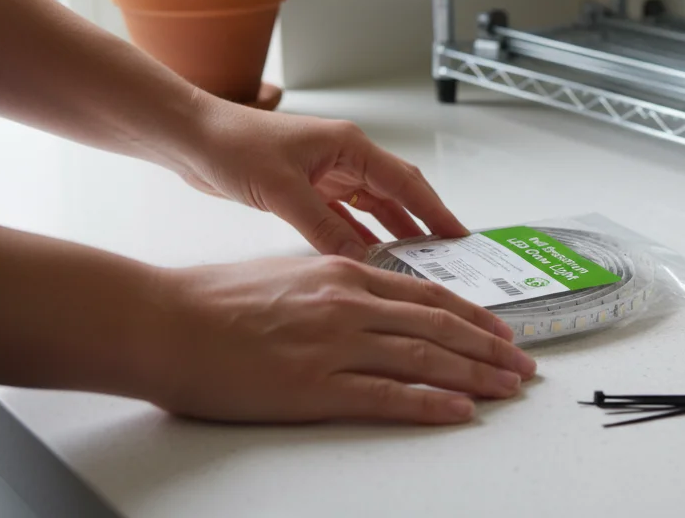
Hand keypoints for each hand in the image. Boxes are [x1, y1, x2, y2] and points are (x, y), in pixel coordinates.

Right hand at [151, 255, 536, 422]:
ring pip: (426, 359)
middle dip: (489, 347)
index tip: (500, 330)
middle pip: (439, 326)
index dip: (472, 314)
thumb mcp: (286, 274)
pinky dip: (432, 404)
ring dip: (476, 375)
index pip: (426, 294)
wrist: (162, 321)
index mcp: (341, 273)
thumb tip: (369, 302)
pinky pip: (388, 397)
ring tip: (508, 389)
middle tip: (522, 365)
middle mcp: (348, 304)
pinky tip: (462, 411)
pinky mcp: (314, 387)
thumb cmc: (211, 300)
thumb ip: (333, 286)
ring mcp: (334, 345)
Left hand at [181, 97, 468, 259]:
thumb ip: (323, 226)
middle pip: (395, 196)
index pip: (406, 183)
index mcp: (349, 147)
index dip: (436, 211)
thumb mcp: (283, 190)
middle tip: (446, 255)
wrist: (190, 139)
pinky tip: (368, 259)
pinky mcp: (305, 191)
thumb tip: (360, 257)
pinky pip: (343, 219)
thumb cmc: (232, 144)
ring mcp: (325, 175)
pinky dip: (357, 238)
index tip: (458, 234)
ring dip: (390, 235)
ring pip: (371, 210)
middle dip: (422, 225)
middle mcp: (343, 159)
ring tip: (414, 264)